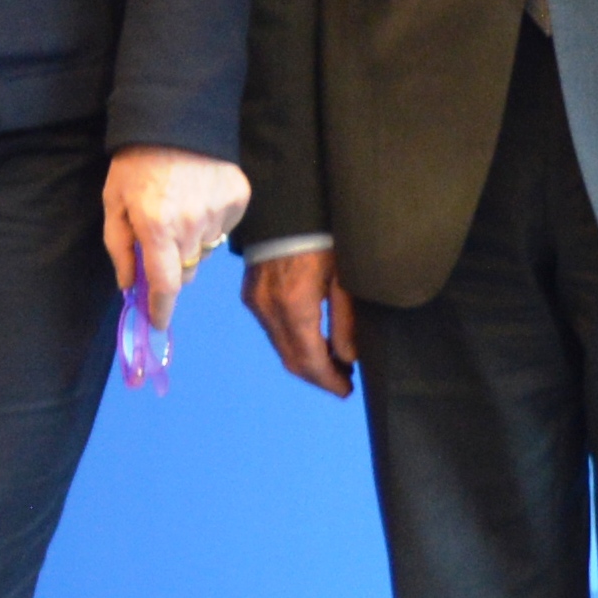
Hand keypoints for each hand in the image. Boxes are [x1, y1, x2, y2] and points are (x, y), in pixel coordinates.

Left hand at [99, 145, 249, 328]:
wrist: (175, 117)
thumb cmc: (135, 162)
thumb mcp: (114, 202)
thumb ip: (119, 247)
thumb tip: (128, 285)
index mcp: (157, 228)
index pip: (165, 285)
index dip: (161, 309)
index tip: (158, 322)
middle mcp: (192, 226)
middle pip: (186, 270)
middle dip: (171, 267)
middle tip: (161, 244)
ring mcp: (219, 213)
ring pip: (205, 250)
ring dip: (191, 243)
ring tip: (179, 210)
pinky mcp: (238, 199)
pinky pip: (223, 228)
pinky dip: (210, 223)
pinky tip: (198, 198)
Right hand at [243, 246, 352, 398]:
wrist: (286, 206)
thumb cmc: (322, 237)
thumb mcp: (342, 278)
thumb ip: (344, 321)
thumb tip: (347, 358)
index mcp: (295, 306)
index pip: (310, 360)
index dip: (329, 381)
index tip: (347, 391)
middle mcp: (269, 310)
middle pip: (292, 361)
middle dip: (317, 377)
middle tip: (342, 382)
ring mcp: (255, 303)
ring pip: (280, 348)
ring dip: (304, 361)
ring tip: (332, 362)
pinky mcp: (250, 295)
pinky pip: (271, 330)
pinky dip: (291, 342)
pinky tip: (311, 338)